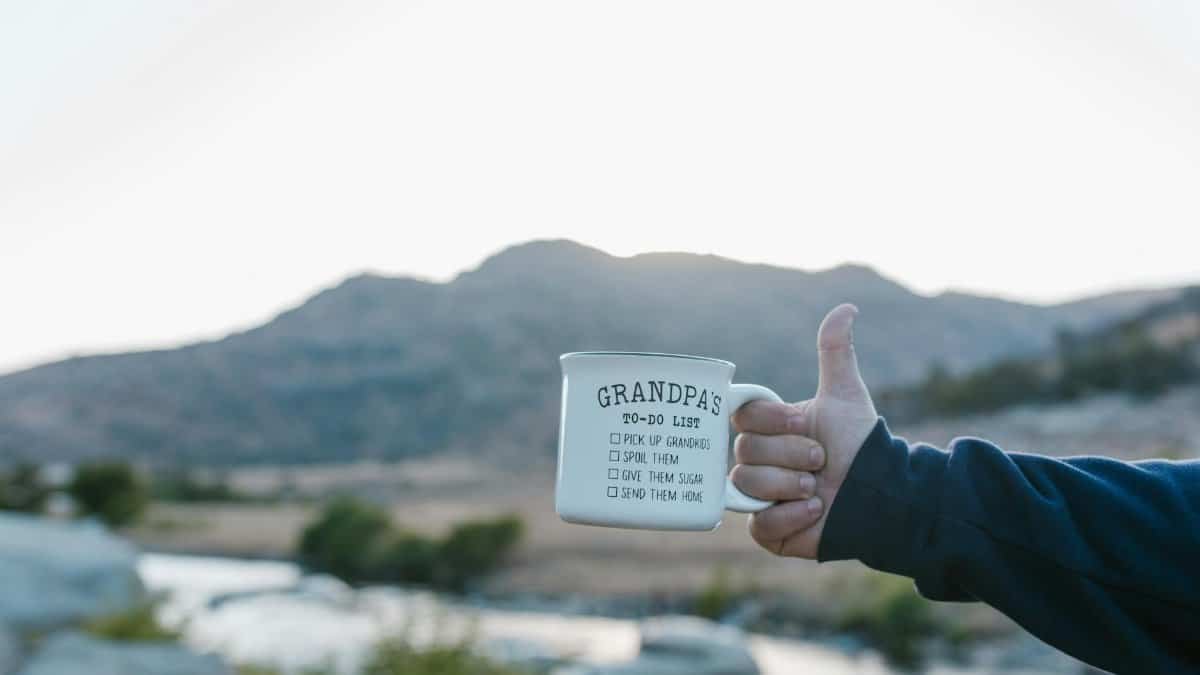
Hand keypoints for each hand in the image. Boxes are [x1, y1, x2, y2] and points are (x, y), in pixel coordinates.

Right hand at [730, 304, 878, 557]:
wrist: (884, 495)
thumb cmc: (861, 445)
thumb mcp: (844, 396)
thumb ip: (835, 352)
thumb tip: (846, 307)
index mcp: (770, 430)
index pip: (743, 417)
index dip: (774, 422)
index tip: (804, 425)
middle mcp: (760, 462)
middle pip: (744, 452)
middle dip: (790, 455)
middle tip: (819, 461)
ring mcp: (761, 498)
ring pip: (746, 485)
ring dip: (790, 485)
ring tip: (818, 489)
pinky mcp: (769, 533)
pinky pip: (758, 526)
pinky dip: (789, 518)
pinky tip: (815, 512)